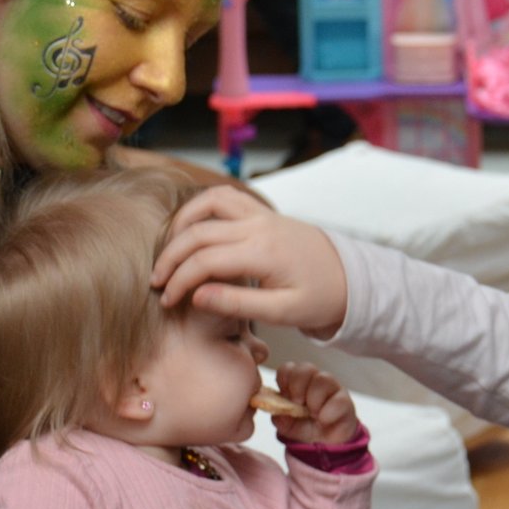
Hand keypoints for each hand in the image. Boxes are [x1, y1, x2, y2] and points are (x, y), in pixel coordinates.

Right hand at [151, 187, 348, 336]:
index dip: (179, 280)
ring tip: (170, 251)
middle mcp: (260, 226)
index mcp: (265, 253)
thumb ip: (238, 303)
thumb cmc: (320, 299)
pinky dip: (202, 206)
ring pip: (209, 202)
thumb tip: (195, 297)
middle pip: (198, 231)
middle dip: (171, 256)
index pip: (205, 260)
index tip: (167, 301)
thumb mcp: (283, 312)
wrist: (351, 279)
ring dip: (182, 223)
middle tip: (158, 282)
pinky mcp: (264, 213)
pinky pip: (226, 196)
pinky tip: (193, 229)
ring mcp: (262, 215)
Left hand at [269, 362, 359, 443]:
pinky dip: (329, 411)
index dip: (284, 379)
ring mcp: (332, 388)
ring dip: (314, 398)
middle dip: (298, 386)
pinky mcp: (345, 401)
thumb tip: (278, 416)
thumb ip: (282, 421)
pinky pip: (339, 399)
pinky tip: (324, 420)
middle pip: (306, 368)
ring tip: (314, 414)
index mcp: (297, 383)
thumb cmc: (307, 427)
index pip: (288, 369)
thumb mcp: (290, 427)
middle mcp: (314, 381)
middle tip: (298, 403)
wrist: (327, 442)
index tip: (285, 396)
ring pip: (323, 379)